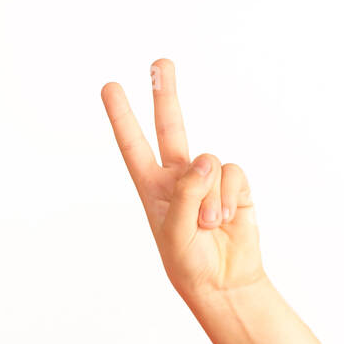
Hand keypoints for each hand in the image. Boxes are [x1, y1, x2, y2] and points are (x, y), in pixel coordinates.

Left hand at [101, 59, 266, 303]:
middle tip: (160, 62)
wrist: (224, 281)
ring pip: (210, 163)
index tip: (109, 87)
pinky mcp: (234, 184)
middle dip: (166, 94)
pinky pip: (233, 173)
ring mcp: (208, 178)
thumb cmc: (189, 262)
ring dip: (210, 199)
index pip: (133, 146)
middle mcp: (179, 176)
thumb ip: (186, 196)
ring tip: (207, 226)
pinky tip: (225, 219)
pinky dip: (229, 197)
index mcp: (152, 187)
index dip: (122, 117)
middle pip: (171, 126)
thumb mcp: (176, 234)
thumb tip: (205, 160)